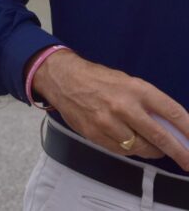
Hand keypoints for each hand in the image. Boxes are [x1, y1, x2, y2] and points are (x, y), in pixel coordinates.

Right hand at [33, 49, 188, 169]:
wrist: (62, 78)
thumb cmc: (96, 79)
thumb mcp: (128, 83)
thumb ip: (148, 104)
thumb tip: (171, 127)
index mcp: (136, 89)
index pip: (172, 113)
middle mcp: (123, 106)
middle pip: (160, 137)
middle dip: (179, 152)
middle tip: (188, 161)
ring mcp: (107, 122)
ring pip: (139, 148)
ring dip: (150, 150)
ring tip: (153, 147)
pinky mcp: (94, 133)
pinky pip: (120, 150)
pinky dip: (129, 149)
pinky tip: (130, 142)